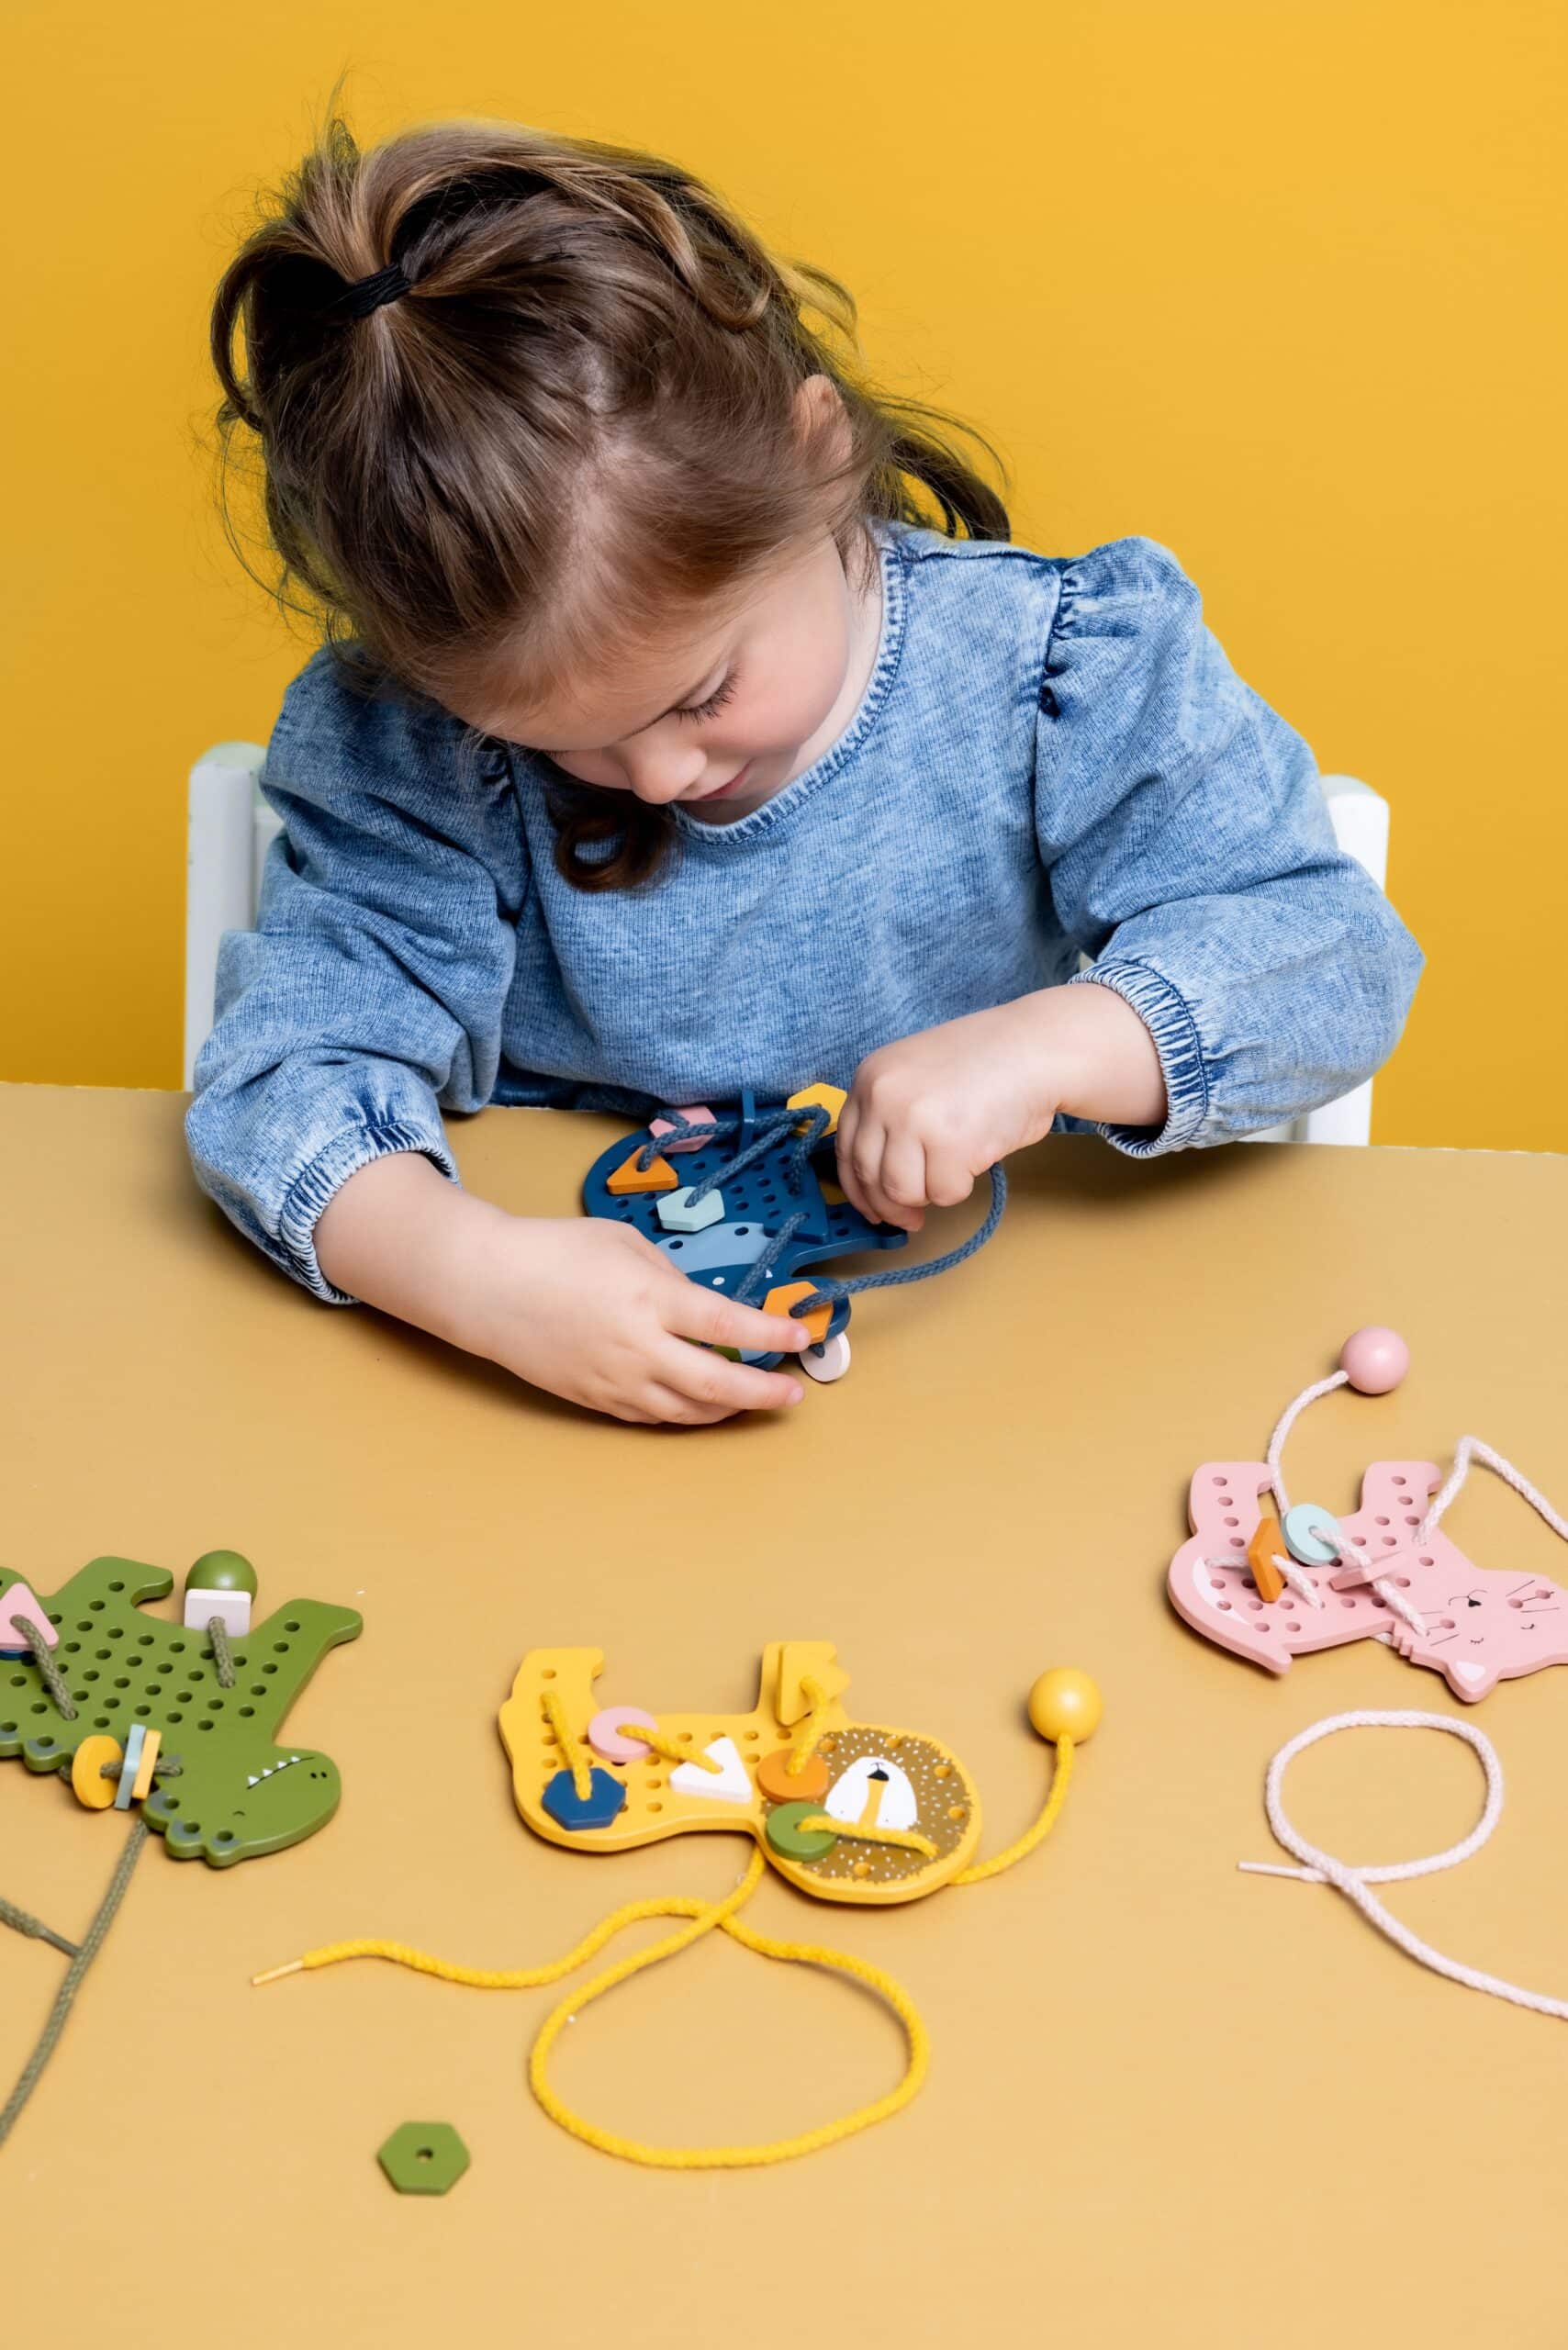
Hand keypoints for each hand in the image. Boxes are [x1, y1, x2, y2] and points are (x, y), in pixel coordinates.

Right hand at [315, 1153, 812, 1425]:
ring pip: (687, 1411)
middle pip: (716, 1384)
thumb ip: (670, 1277)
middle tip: (792, 1394)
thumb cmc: (554, 1252)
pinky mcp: (596, 1400)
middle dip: (763, 1393)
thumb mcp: (624, 1243)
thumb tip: (704, 1307)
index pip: (725, 1324)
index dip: (769, 1335)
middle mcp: (637, 1347)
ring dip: (727, 1408)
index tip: (800, 1337)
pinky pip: (653, 1416)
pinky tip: (701, 1402)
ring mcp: (616, 1381)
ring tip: (751, 1398)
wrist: (487, 1287)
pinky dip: (685, 1412)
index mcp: (648, 1299)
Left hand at [836, 985, 1166, 1230]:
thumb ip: (890, 1116)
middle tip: (913, 1218)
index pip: (846, 1148)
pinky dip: (962, 1186)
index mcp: (870, 1077)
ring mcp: (913, 1119)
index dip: (859, 1188)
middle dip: (891, 1206)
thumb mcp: (918, 1075)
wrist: (1037, 1049)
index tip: (873, 1207)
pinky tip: (977, 1156)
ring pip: (902, 1191)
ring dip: (931, 1193)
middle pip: (869, 1176)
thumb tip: (877, 1182)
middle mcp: (883, 1095)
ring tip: (955, 1167)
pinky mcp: (948, 1144)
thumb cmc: (987, 1065)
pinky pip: (943, 1193)